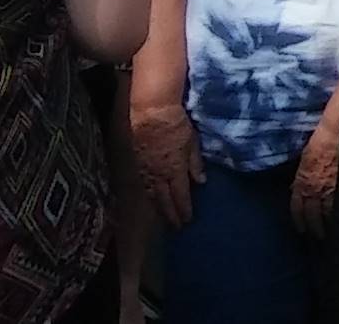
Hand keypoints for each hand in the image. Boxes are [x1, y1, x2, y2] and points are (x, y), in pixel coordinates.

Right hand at [129, 99, 199, 229]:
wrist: (151, 112)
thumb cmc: (176, 124)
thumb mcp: (192, 142)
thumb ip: (195, 163)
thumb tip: (201, 181)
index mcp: (174, 170)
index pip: (180, 196)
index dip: (184, 209)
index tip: (188, 220)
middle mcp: (158, 174)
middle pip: (164, 200)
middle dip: (171, 214)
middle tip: (176, 226)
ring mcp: (146, 170)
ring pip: (152, 194)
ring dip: (159, 207)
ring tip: (164, 216)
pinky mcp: (137, 163)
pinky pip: (143, 184)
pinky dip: (149, 195)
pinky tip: (151, 197)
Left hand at [289, 119, 338, 236]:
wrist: (338, 131)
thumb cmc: (321, 139)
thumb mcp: (306, 158)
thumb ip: (304, 176)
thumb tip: (300, 187)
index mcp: (302, 182)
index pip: (298, 208)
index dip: (299, 220)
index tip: (302, 230)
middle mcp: (315, 190)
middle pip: (313, 216)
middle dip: (315, 228)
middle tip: (319, 237)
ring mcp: (333, 189)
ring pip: (331, 214)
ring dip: (331, 224)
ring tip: (336, 234)